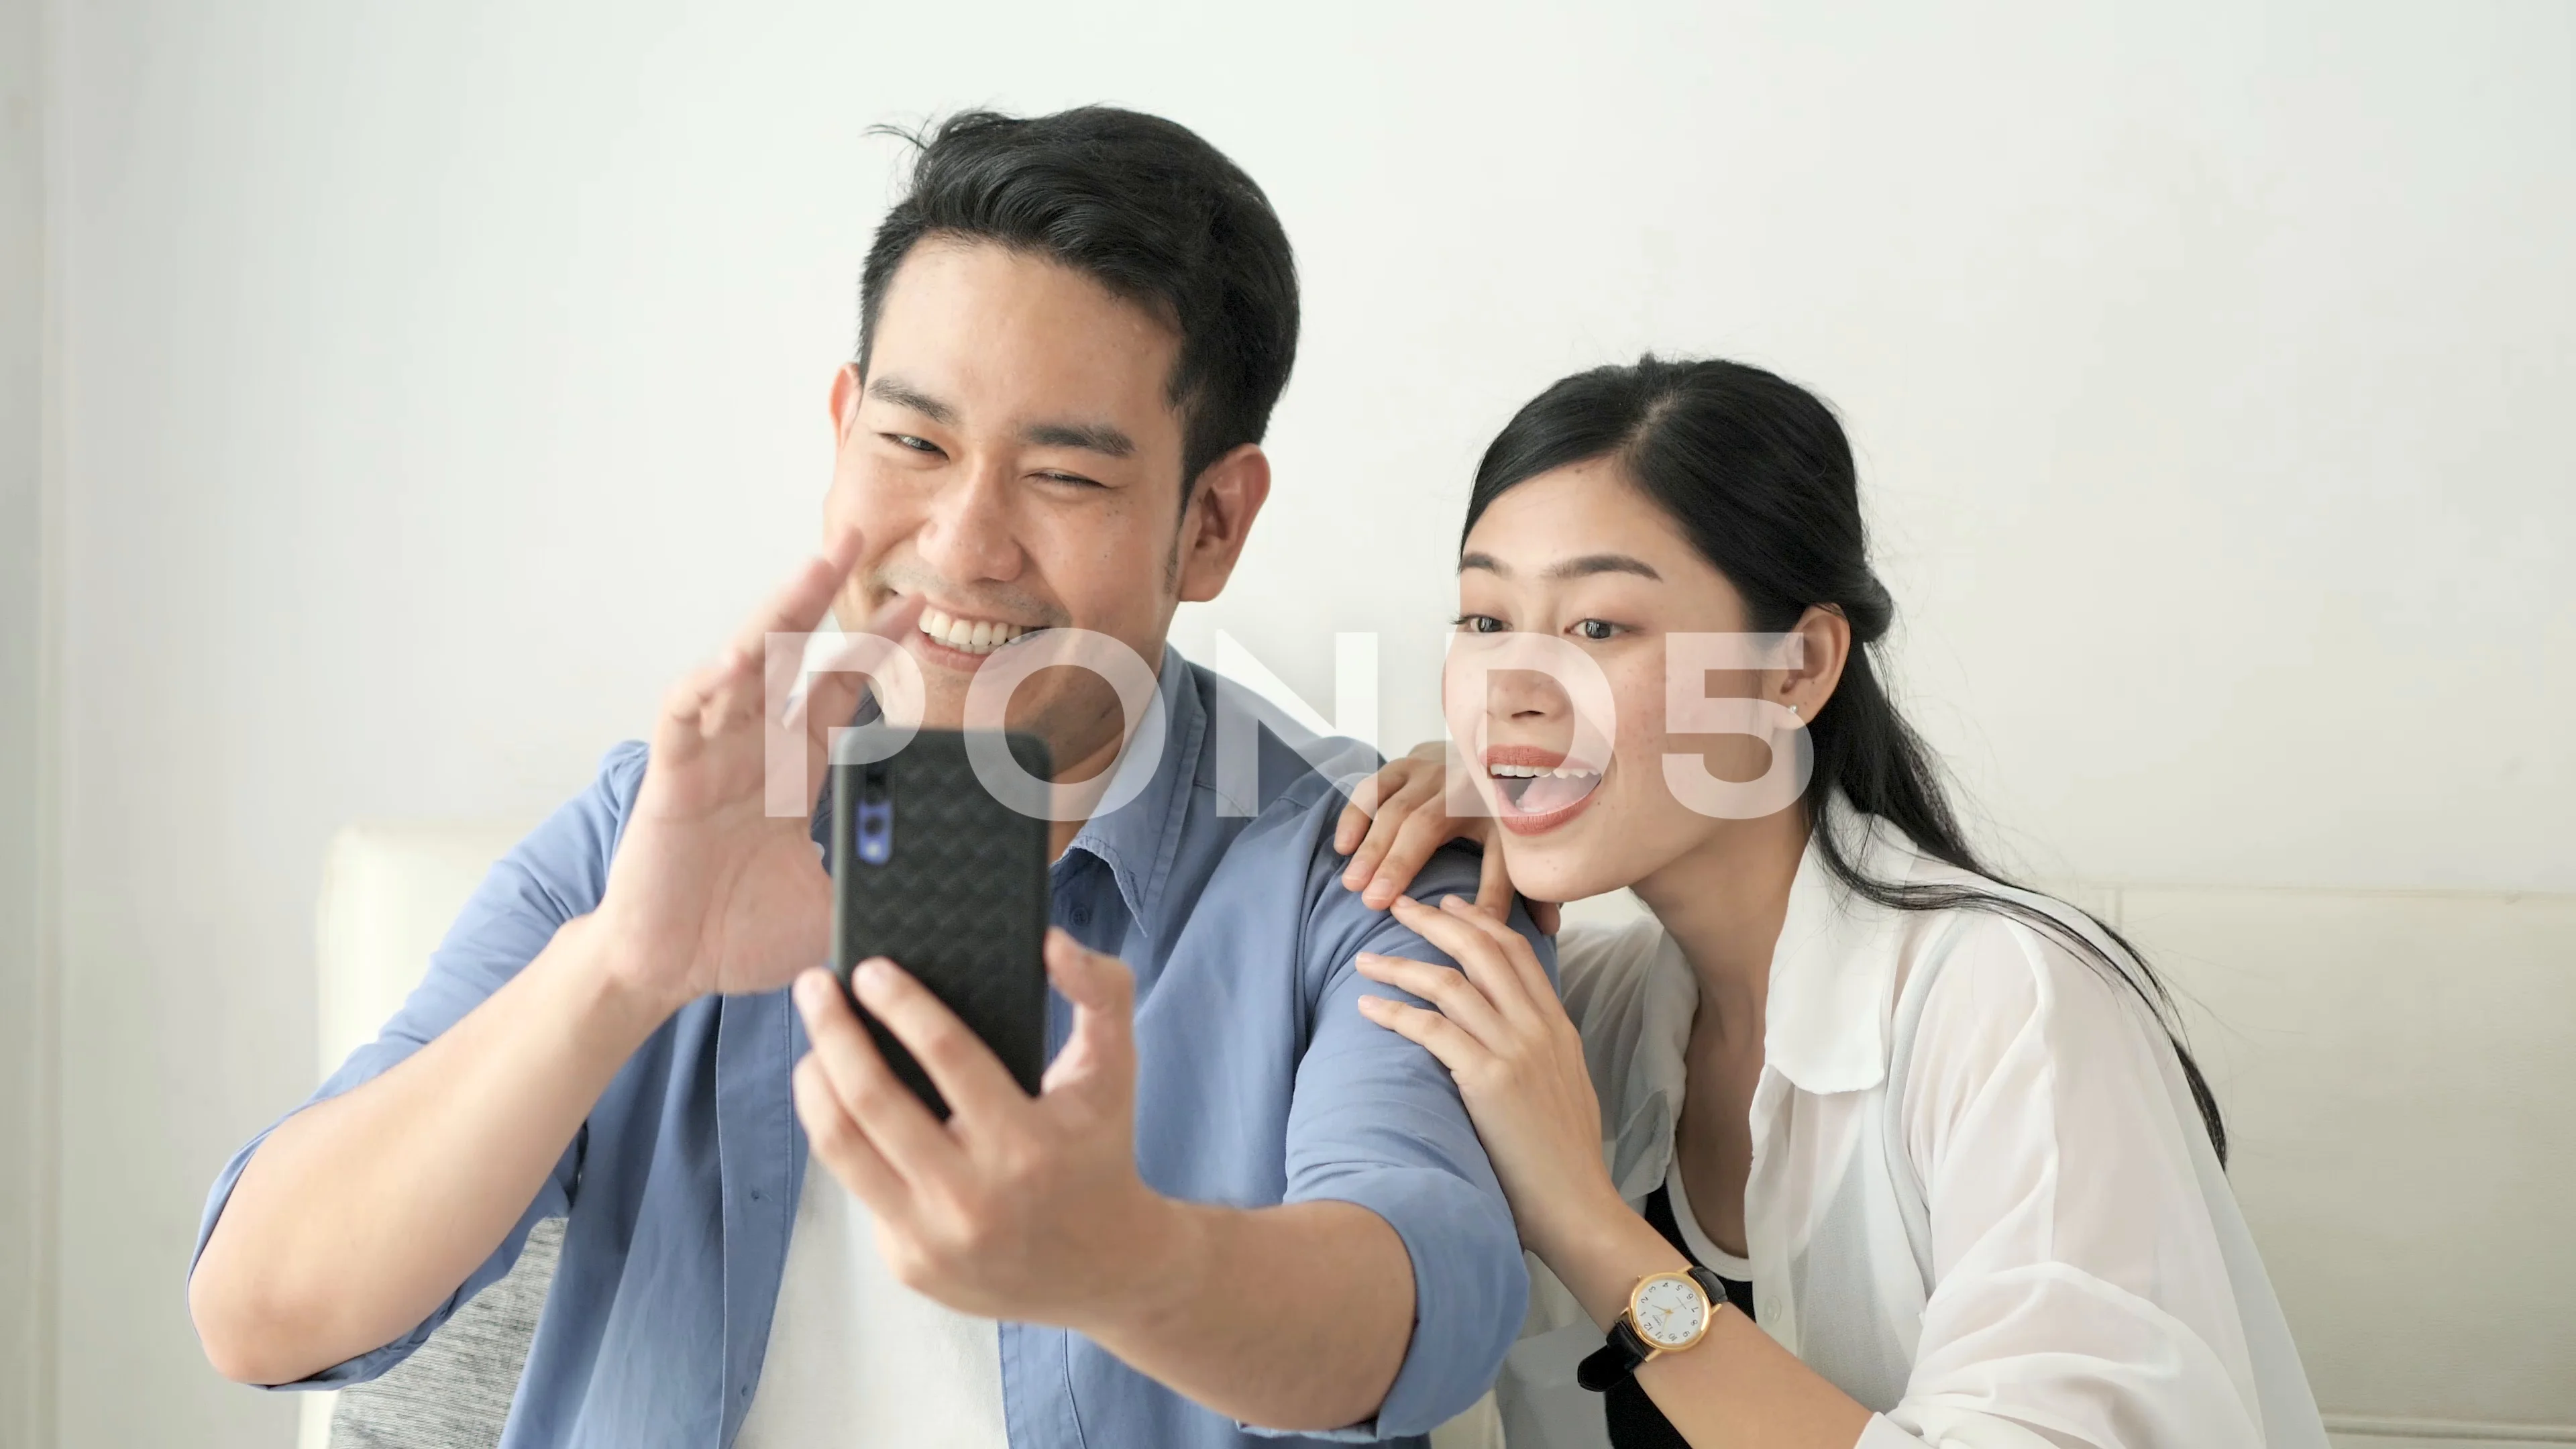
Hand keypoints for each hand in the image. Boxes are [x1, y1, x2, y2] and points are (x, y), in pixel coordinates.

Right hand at [590, 530, 924, 1013]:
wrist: (671, 967)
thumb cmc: (743, 932)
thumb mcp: (837, 904)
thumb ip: (885, 881)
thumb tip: (959, 888)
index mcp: (800, 765)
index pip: (843, 686)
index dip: (878, 644)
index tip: (924, 604)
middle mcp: (758, 744)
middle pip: (793, 650)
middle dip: (820, 592)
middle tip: (857, 536)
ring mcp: (713, 753)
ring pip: (742, 665)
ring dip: (772, 616)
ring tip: (808, 573)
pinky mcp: (671, 777)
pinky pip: (685, 718)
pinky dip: (706, 688)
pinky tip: (734, 666)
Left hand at [789, 929, 1180, 1330]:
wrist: (1103, 1269)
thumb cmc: (1099, 1151)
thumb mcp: (1116, 1068)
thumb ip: (1100, 990)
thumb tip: (1048, 941)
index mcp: (1026, 1143)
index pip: (947, 1055)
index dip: (900, 1004)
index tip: (869, 969)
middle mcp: (973, 1196)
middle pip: (871, 1098)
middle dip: (832, 1029)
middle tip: (813, 985)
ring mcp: (932, 1237)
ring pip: (841, 1145)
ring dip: (814, 1082)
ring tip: (814, 1044)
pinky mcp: (906, 1262)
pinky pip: (856, 1184)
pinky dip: (845, 1135)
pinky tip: (843, 1105)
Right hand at [1334, 742, 1560, 932]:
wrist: (1495, 750)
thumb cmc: (1506, 812)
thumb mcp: (1524, 847)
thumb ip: (1532, 885)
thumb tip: (1548, 929)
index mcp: (1505, 812)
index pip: (1496, 858)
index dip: (1482, 894)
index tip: (1454, 926)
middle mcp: (1465, 786)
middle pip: (1425, 824)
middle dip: (1398, 863)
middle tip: (1373, 904)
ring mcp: (1432, 770)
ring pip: (1394, 806)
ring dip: (1371, 845)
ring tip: (1351, 885)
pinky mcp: (1406, 763)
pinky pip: (1374, 786)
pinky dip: (1355, 814)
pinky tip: (1341, 847)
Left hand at [1355, 896, 1620, 1263]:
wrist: (1579, 1207)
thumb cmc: (1564, 1162)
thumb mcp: (1565, 1089)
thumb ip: (1541, 1052)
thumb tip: (1509, 1037)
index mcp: (1559, 1028)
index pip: (1518, 952)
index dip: (1479, 920)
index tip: (1447, 904)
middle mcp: (1540, 1029)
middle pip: (1484, 950)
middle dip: (1436, 921)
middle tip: (1398, 906)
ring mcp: (1516, 1051)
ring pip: (1452, 982)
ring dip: (1402, 964)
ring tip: (1365, 958)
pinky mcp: (1489, 1080)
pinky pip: (1433, 1029)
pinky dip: (1396, 1012)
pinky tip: (1367, 1008)